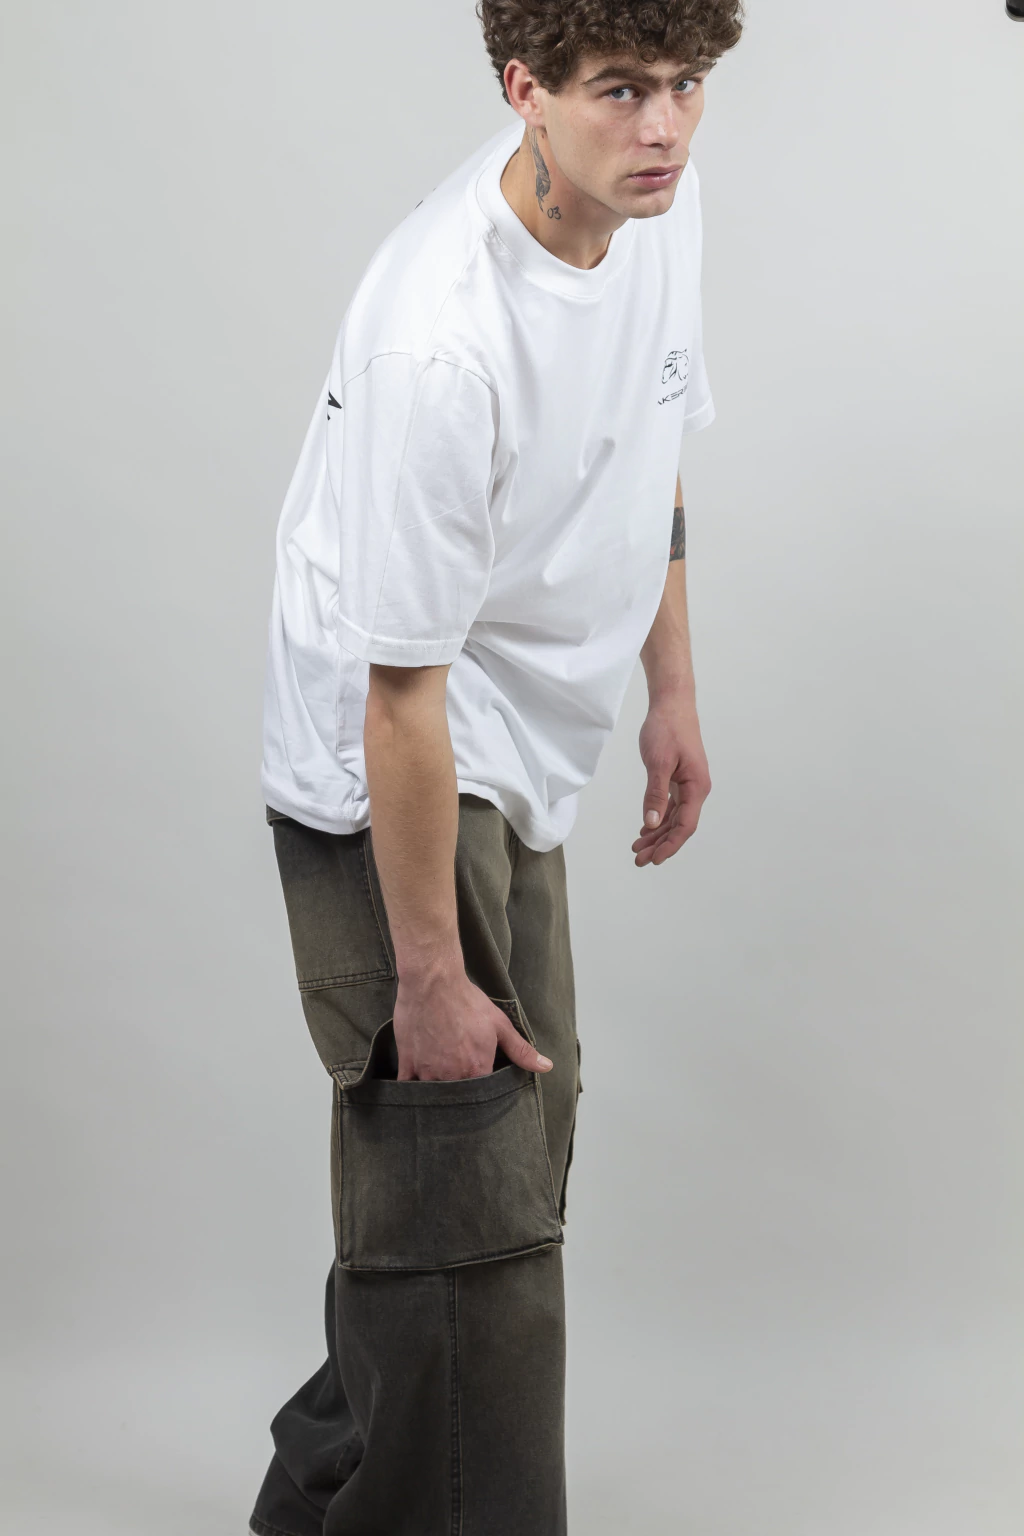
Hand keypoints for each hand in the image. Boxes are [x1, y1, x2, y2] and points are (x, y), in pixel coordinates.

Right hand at [393, 972, 552, 1080]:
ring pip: (433, 1094)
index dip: (482, 1093)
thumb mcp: (500, 1024)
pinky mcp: (408, 1062)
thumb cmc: (467, 1001)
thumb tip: (546, 1067)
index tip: (480, 1086)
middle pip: (456, 1099)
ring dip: (438, 1090)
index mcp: (476, 1070)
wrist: (433, 982)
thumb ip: (521, 1050)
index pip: (482, 1096)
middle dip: (459, 1096)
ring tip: (441, 1078)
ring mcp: (427, 1071)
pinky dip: (412, 1088)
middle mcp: (451, 1077)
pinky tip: (416, 1084)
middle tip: (459, 1078)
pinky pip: (407, 1086)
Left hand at [632, 697, 710, 866]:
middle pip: (679, 825)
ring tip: (638, 848)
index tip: (655, 859)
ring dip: (657, 834)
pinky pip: (670, 806)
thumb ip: (655, 794)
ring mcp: (688, 784)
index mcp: (696, 786)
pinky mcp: (678, 778)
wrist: (672, 704)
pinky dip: (658, 818)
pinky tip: (646, 830)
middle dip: (660, 844)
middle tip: (639, 859)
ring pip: (674, 817)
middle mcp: (696, 789)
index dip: (670, 844)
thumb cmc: (667, 729)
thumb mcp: (658, 762)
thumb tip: (652, 823)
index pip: (686, 825)